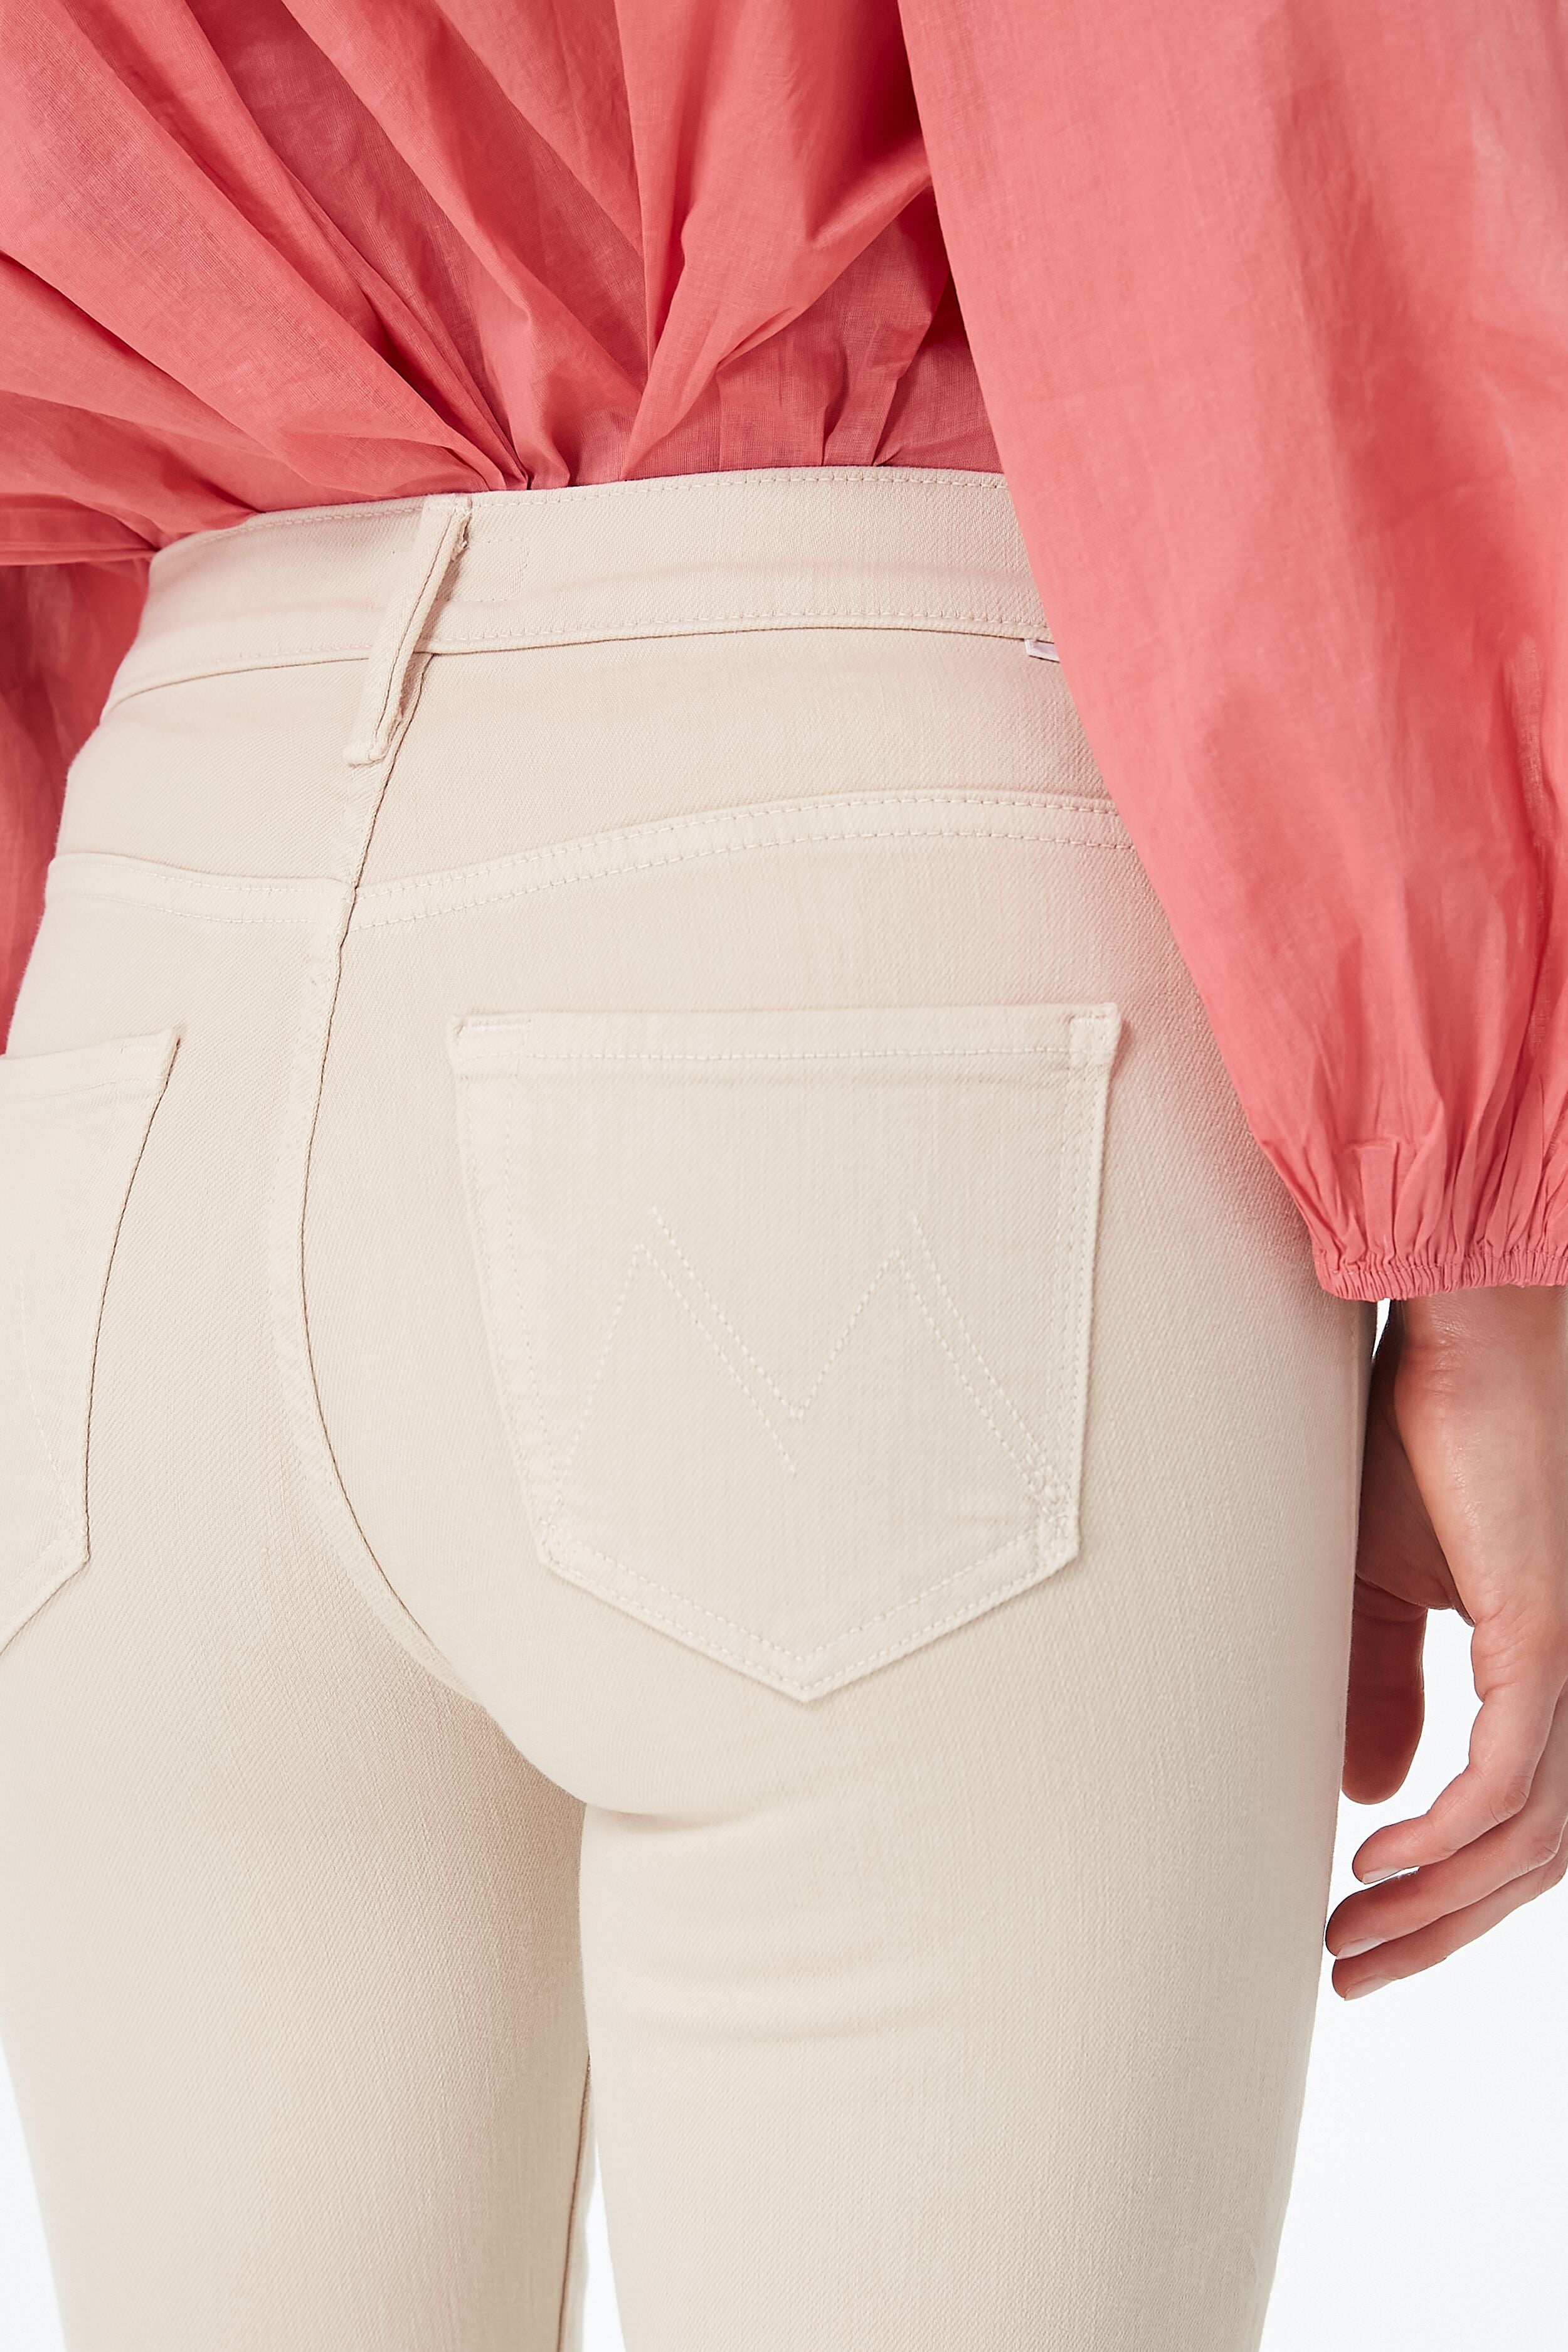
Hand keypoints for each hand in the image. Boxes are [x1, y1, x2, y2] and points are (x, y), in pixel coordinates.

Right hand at [1326, 1284, 1567, 1996]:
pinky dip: (1452, 1834)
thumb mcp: (1373, 1585)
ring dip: (1439, 1902)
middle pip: (1528, 1856)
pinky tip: (1387, 1859)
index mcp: (1537, 1668)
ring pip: (1527, 1837)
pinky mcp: (1544, 1637)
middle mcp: (1566, 1679)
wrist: (1460, 1341)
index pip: (1512, 1820)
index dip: (1444, 1893)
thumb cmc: (1420, 1440)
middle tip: (1355, 1970)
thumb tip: (1372, 1795)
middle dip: (1439, 1929)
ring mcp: (1563, 1663)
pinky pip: (1511, 1775)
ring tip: (1355, 1934)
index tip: (1361, 1931)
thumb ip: (1377, 1687)